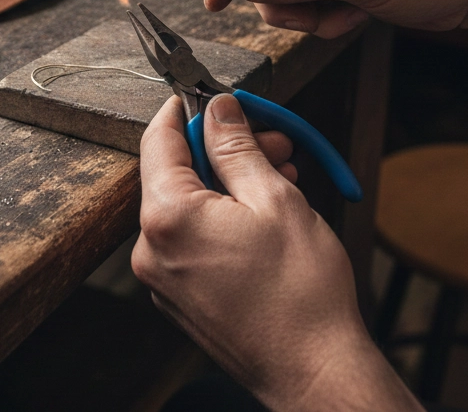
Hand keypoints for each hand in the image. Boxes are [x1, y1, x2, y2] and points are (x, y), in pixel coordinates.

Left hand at [132, 95, 419, 410]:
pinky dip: (223, 216)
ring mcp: (164, 277)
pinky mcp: (181, 296)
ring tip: (283, 175)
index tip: (210, 94)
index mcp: (168, 217)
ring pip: (189, 204)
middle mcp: (153, 248)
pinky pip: (193, 237)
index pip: (160, 140)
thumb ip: (237, 146)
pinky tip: (265, 211)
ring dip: (230, 182)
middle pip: (177, 172)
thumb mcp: (274, 197)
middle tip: (274, 140)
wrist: (314, 373)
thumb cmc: (300, 293)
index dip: (186, 109)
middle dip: (224, 149)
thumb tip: (218, 108)